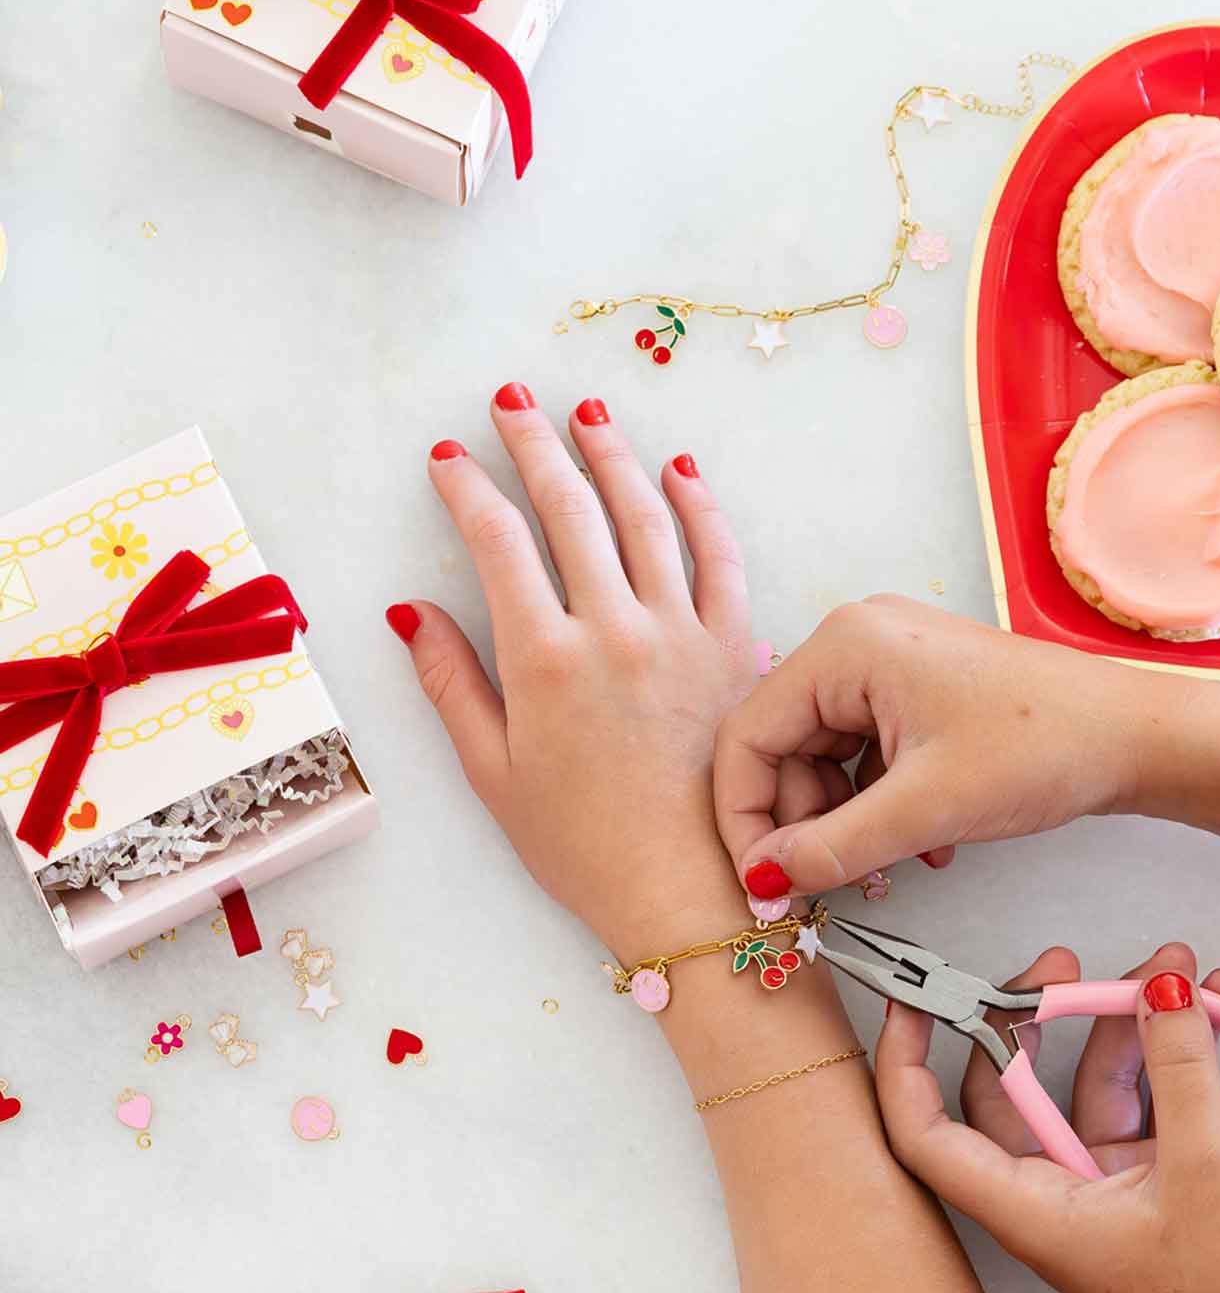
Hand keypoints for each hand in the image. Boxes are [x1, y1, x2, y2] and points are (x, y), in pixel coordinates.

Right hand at [392, 392, 756, 951]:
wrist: (688, 892)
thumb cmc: (583, 846)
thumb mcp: (494, 775)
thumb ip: (452, 686)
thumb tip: (411, 614)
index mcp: (544, 661)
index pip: (497, 541)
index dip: (468, 489)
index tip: (449, 458)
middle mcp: (614, 631)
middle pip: (569, 507)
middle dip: (533, 443)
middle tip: (511, 400)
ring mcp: (681, 633)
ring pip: (644, 515)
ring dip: (611, 453)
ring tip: (586, 410)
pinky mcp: (736, 647)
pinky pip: (719, 556)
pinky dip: (699, 504)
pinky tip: (678, 468)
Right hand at [712, 595, 1158, 894]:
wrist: (1135, 737)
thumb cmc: (1045, 747)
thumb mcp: (926, 808)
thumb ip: (832, 847)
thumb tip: (763, 878)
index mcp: (845, 646)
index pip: (749, 736)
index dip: (744, 816)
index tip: (761, 881)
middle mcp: (857, 641)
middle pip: (782, 747)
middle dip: (802, 822)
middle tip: (827, 883)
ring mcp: (889, 662)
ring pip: (824, 757)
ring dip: (844, 820)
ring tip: (890, 863)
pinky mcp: (918, 688)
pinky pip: (864, 752)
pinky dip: (877, 803)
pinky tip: (920, 839)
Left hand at [877, 942, 1219, 1292]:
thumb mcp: (1207, 1164)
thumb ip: (1181, 1066)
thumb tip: (1162, 985)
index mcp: (1030, 1210)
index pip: (928, 1133)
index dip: (907, 1064)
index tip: (917, 997)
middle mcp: (1052, 1196)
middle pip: (1009, 1089)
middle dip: (1036, 1016)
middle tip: (1070, 962)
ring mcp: (1103, 1187)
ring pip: (1086, 1082)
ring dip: (1127, 1021)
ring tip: (1177, 966)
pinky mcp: (1154, 1181)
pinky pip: (1145, 1098)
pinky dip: (1174, 1055)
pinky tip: (1217, 1007)